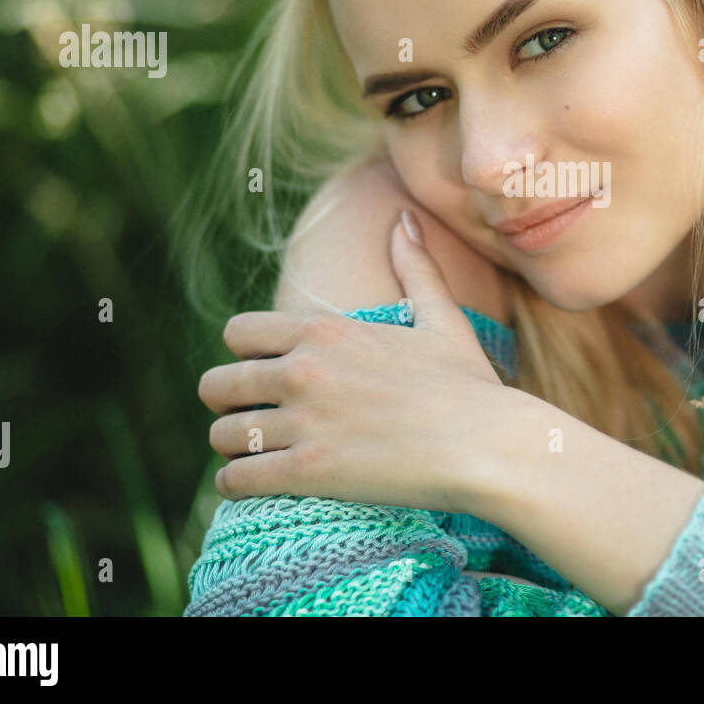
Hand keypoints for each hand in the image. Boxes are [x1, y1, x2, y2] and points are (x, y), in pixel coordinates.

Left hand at [199, 210, 511, 513]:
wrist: (488, 445)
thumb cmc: (469, 386)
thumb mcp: (442, 320)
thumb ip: (415, 268)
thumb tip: (406, 219)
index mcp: (326, 331)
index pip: (237, 332)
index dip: (246, 354)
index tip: (265, 372)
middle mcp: (304, 370)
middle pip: (216, 384)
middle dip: (228, 402)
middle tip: (252, 417)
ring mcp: (303, 421)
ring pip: (222, 435)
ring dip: (233, 447)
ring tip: (254, 455)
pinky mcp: (308, 471)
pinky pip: (236, 478)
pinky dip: (236, 484)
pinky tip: (255, 484)